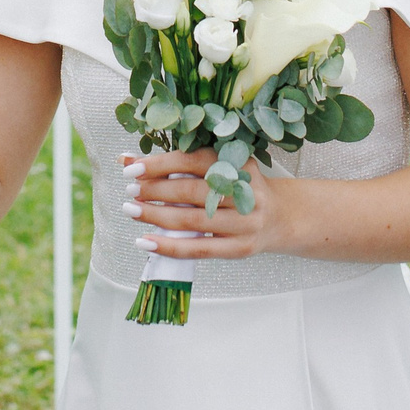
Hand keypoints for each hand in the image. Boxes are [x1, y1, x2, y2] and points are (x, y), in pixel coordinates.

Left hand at [122, 148, 286, 260]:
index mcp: (237, 164)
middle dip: (155, 190)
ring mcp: (244, 222)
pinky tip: (145, 241)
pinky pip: (198, 249)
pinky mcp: (240, 248)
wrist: (281, 216)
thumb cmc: (240, 187)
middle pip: (190, 191)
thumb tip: (128, 159)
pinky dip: (169, 246)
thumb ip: (177, 163)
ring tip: (132, 210)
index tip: (132, 167)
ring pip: (191, 221)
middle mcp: (243, 192)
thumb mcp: (218, 167)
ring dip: (156, 216)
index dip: (160, 164)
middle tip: (130, 189)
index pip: (193, 161)